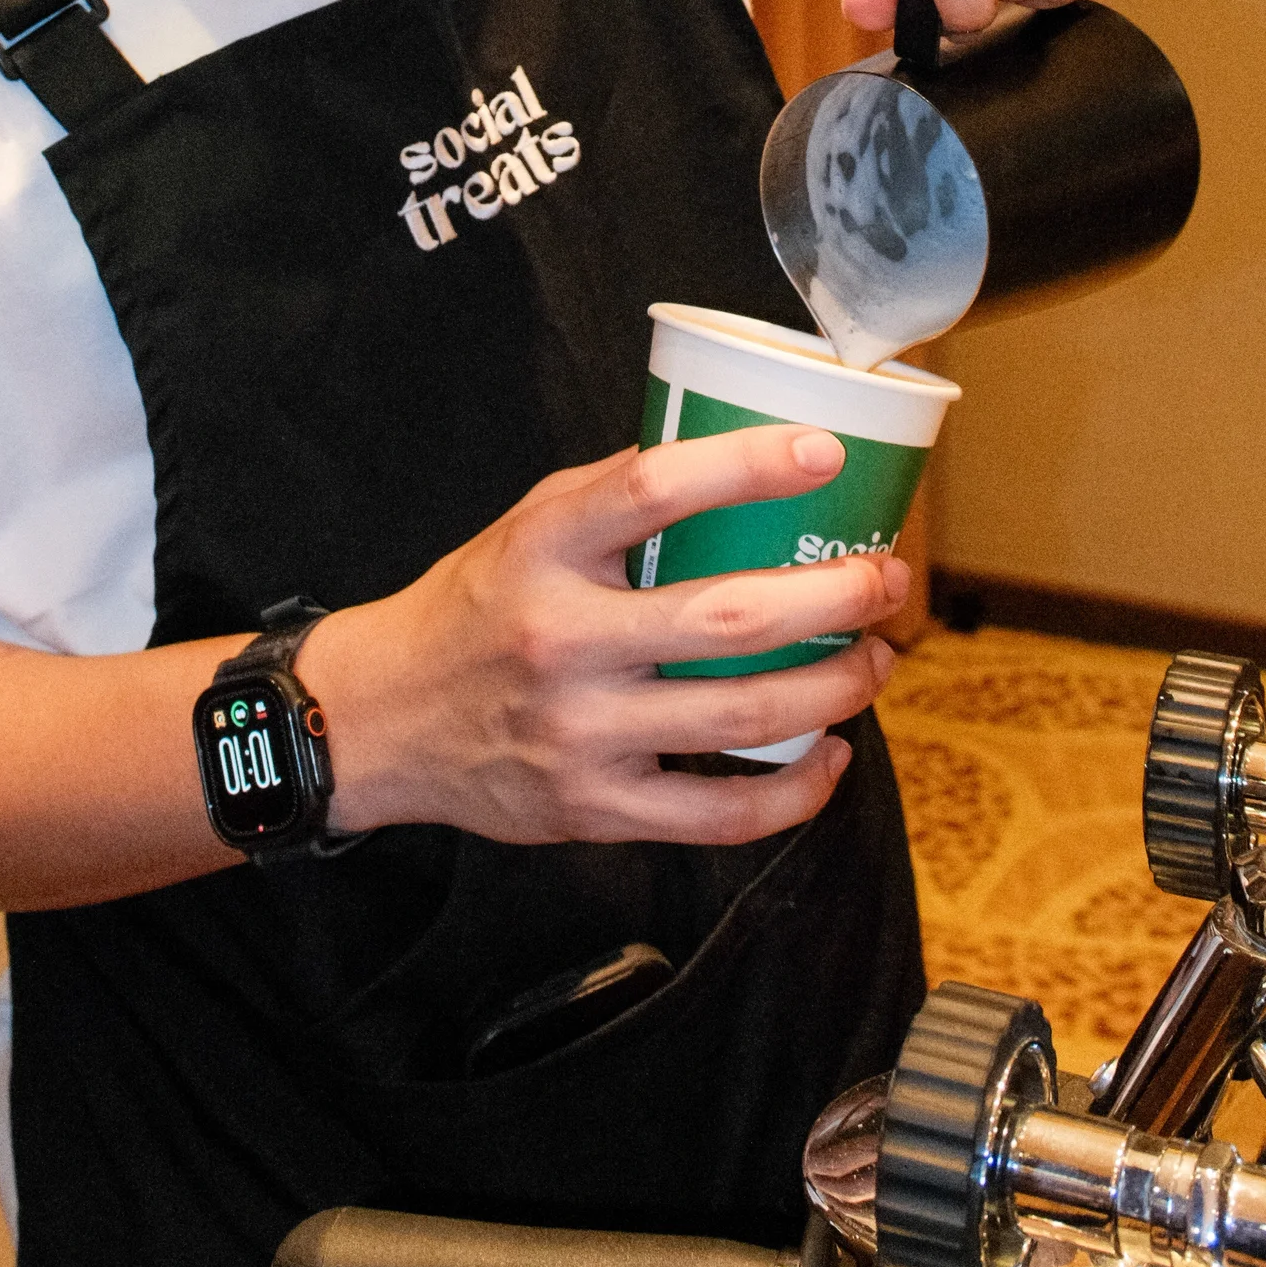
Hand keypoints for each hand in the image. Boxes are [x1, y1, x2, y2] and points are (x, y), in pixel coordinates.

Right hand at [299, 428, 906, 849]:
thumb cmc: (477, 607)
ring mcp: (580, 732)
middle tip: (884, 580)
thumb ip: (616, 496)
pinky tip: (830, 756)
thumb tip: (736, 460)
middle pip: (730, 616)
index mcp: (544, 551)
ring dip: (836, 688)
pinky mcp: (593, 808)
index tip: (823, 453)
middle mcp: (562, 639)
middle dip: (835, 598)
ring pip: (744, 716)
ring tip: (877, 660)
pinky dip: (794, 792)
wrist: (381, 719)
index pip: (653, 489)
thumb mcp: (526, 527)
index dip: (746, 466)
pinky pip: (718, 813)